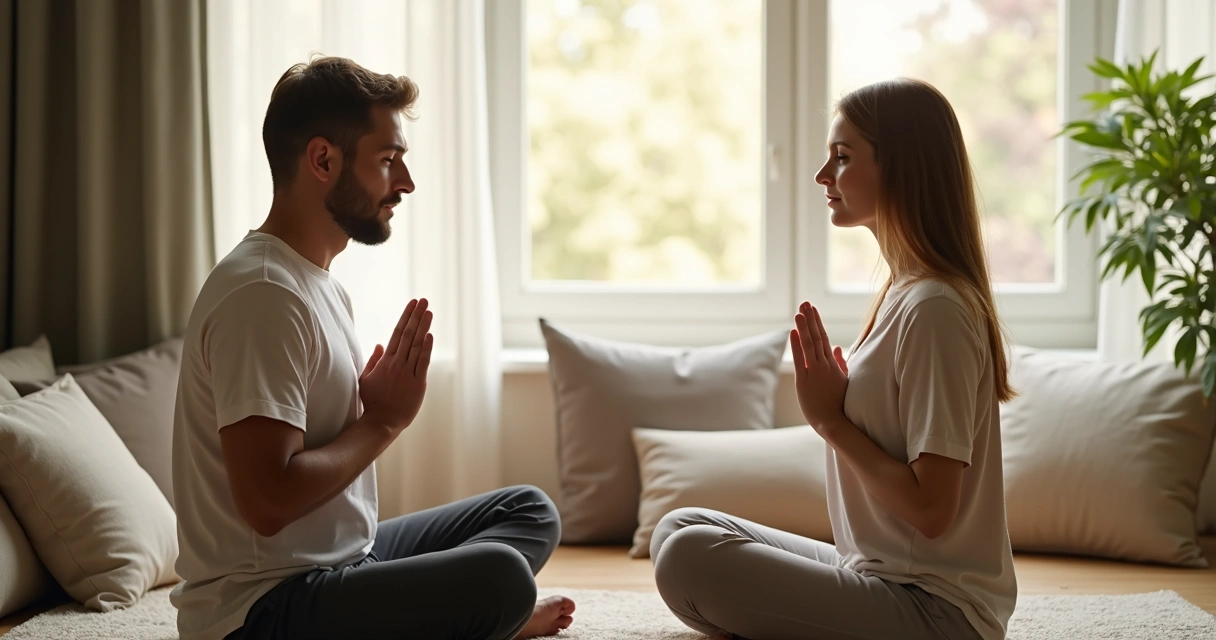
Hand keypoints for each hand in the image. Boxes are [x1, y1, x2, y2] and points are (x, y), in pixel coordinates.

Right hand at [358, 298, 433, 430]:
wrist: (381, 421)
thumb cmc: (373, 401)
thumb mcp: (366, 379)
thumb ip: (373, 360)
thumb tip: (380, 344)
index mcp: (385, 361)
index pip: (397, 333)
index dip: (405, 317)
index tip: (412, 304)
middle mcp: (397, 364)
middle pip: (408, 335)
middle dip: (416, 316)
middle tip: (424, 300)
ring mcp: (408, 373)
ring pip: (417, 345)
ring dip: (423, 327)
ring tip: (429, 311)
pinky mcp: (418, 384)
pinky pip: (423, 362)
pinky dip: (427, 348)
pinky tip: (430, 335)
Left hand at [791, 301, 848, 431]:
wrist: (834, 422)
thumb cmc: (838, 404)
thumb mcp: (843, 381)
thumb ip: (839, 363)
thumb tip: (836, 347)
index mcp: (833, 365)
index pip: (824, 338)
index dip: (817, 323)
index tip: (812, 309)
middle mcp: (824, 366)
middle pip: (817, 337)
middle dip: (810, 319)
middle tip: (805, 303)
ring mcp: (815, 373)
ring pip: (810, 345)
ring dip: (804, 327)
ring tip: (799, 311)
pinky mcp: (805, 381)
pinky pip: (800, 359)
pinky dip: (797, 345)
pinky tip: (794, 332)